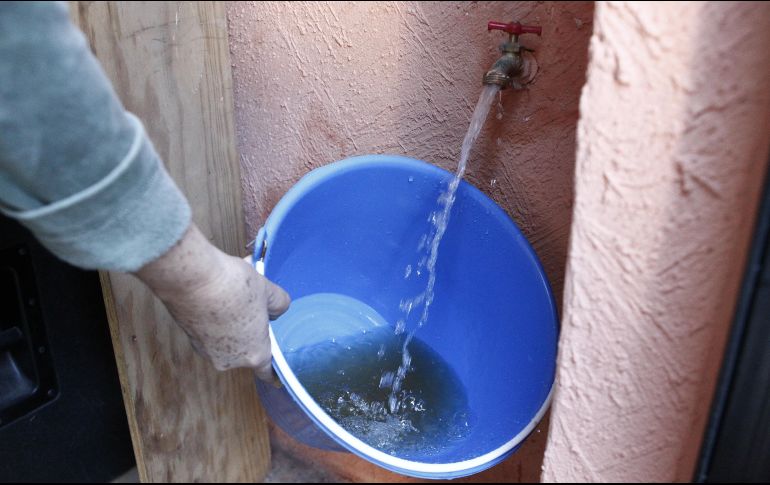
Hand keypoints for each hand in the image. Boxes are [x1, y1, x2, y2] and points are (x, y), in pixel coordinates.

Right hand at [135, 224, 289, 381]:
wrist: (192, 279)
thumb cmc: (234, 287)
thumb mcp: (268, 291)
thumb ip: (279, 304)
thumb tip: (277, 309)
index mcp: (254, 354)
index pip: (267, 372)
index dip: (273, 372)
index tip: (276, 376)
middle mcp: (229, 360)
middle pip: (247, 351)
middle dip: (251, 334)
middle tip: (254, 311)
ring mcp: (207, 351)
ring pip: (227, 341)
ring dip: (232, 326)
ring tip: (235, 300)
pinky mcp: (190, 338)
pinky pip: (210, 334)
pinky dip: (215, 322)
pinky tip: (217, 301)